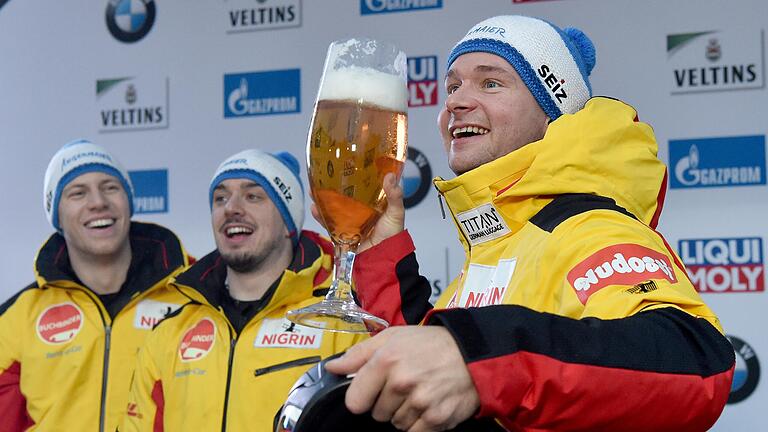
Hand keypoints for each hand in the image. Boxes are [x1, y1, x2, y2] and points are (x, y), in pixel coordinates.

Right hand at [310, 172, 404, 252]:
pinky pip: (329, 223)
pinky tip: (314, 208)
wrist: (383, 256)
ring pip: (333, 208)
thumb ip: (395, 195)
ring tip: (313, 190)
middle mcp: (359, 210)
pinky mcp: (342, 232)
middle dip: (331, 187)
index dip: (351, 176)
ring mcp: (349, 221)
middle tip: (322, 177)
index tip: (343, 165)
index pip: (360, 186)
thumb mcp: (396, 211)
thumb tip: (390, 175)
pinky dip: (320, 217)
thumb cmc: (392, 233)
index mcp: (372, 202)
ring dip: (322, 200)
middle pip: (343, 196)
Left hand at [325, 326, 479, 431]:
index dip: (362, 397)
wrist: (473, 354)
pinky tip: (429, 405)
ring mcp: (420, 403)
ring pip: (395, 424)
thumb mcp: (393, 337)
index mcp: (386, 361)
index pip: (355, 401)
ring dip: (404, 413)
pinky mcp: (436, 419)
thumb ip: (359, 354)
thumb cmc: (430, 344)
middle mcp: (402, 383)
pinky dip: (419, 423)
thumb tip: (332, 368)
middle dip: (387, 403)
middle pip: (377, 414)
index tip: (373, 390)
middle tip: (405, 385)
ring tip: (420, 392)